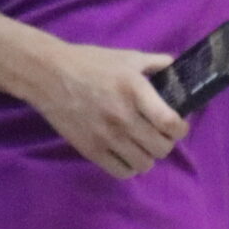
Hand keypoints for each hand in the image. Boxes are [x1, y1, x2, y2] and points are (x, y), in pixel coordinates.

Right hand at [9, 37, 187, 177]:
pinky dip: (129, 167)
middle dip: (165, 142)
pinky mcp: (91, 150)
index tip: (178, 126)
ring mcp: (106, 136)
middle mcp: (123, 116)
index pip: (170, 123)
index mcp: (135, 91)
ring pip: (144, 164)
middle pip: (161, 148)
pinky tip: (126, 155)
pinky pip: (122, 172)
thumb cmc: (89, 63)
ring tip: (142, 146)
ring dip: (148, 156)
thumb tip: (175, 66)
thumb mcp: (125, 57)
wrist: (48, 74)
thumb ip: (154, 62)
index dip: (181, 129)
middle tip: (159, 135)